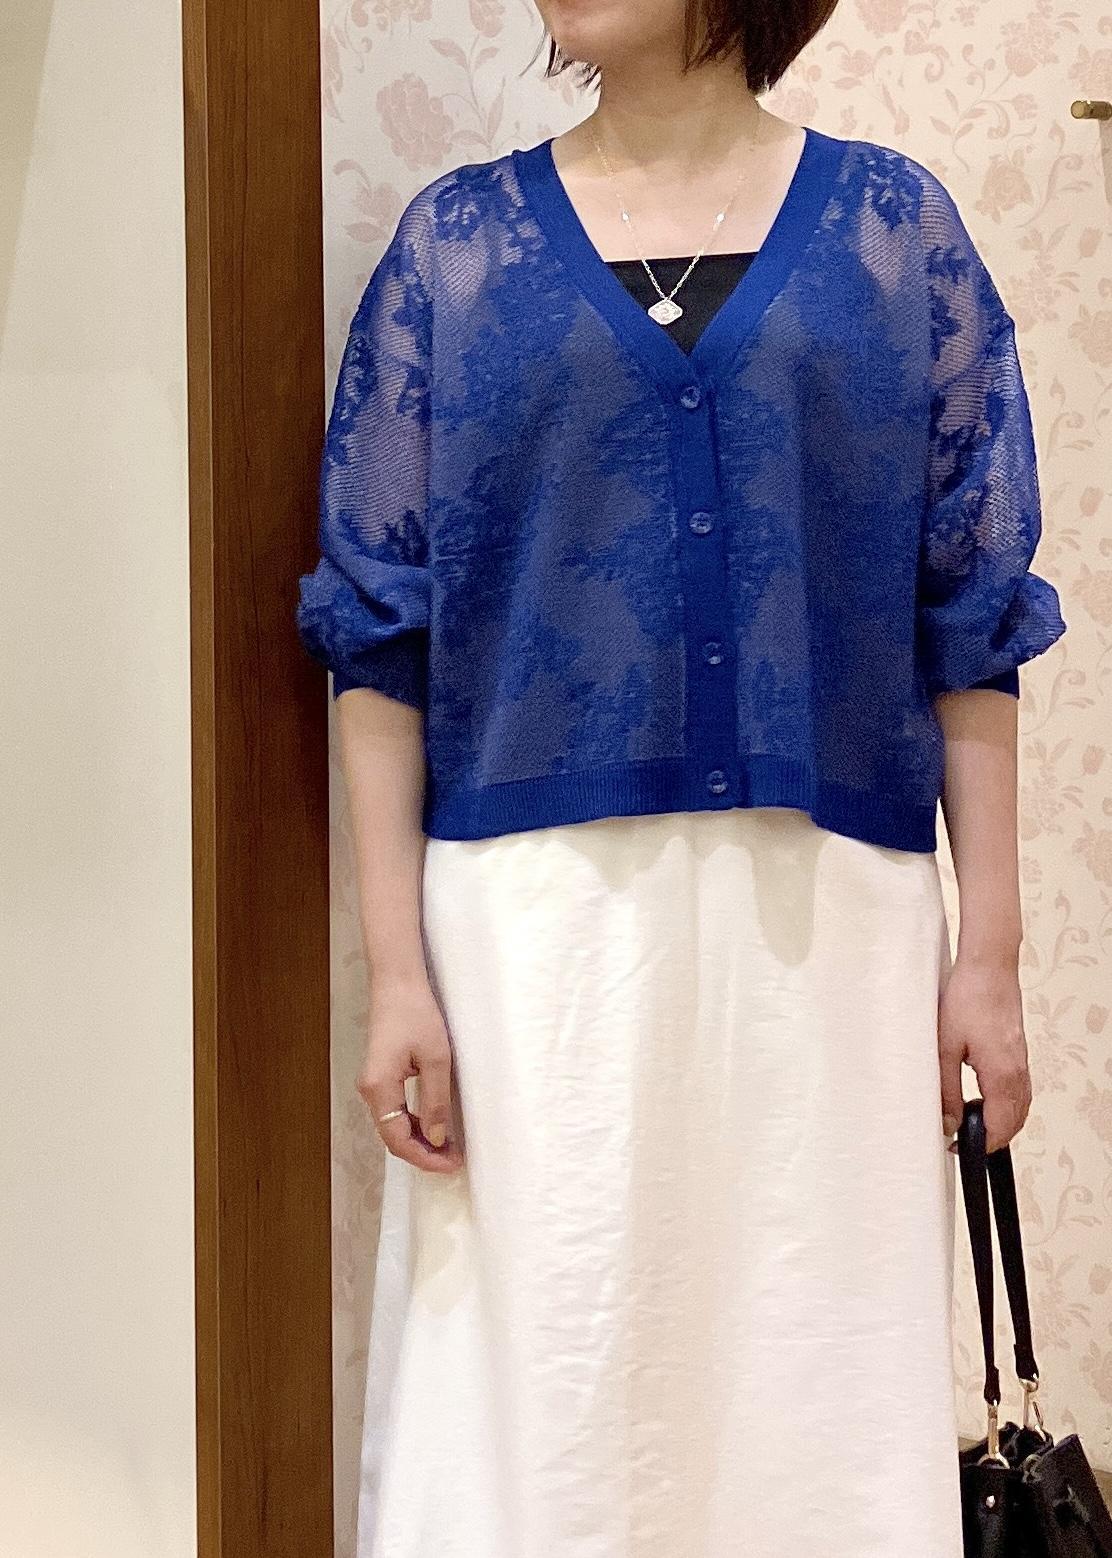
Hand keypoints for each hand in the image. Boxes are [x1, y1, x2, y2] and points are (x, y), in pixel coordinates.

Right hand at [356, 975, 463, 1174]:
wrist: (397, 983)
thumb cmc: (417, 1014)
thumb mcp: (436, 1058)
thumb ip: (436, 1101)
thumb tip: (438, 1139)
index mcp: (379, 1088)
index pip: (398, 1139)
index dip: (424, 1157)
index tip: (451, 1164)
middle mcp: (370, 1090)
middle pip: (392, 1137)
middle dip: (422, 1154)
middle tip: (454, 1161)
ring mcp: (373, 1084)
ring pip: (393, 1126)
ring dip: (419, 1141)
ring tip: (448, 1149)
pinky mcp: (380, 1077)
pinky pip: (394, 1112)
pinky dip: (413, 1125)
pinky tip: (434, 1127)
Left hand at [938, 953, 1031, 1154]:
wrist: (988, 966)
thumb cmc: (966, 999)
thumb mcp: (945, 1047)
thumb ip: (946, 1089)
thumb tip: (948, 1122)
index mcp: (1001, 1075)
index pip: (999, 1128)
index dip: (979, 1144)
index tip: (958, 1148)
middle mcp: (1018, 1072)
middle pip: (1014, 1123)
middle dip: (991, 1139)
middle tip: (962, 1140)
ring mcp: (1021, 1062)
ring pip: (1019, 1108)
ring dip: (1000, 1123)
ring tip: (970, 1123)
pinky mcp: (1018, 1053)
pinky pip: (1019, 1091)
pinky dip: (1006, 1106)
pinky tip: (984, 1100)